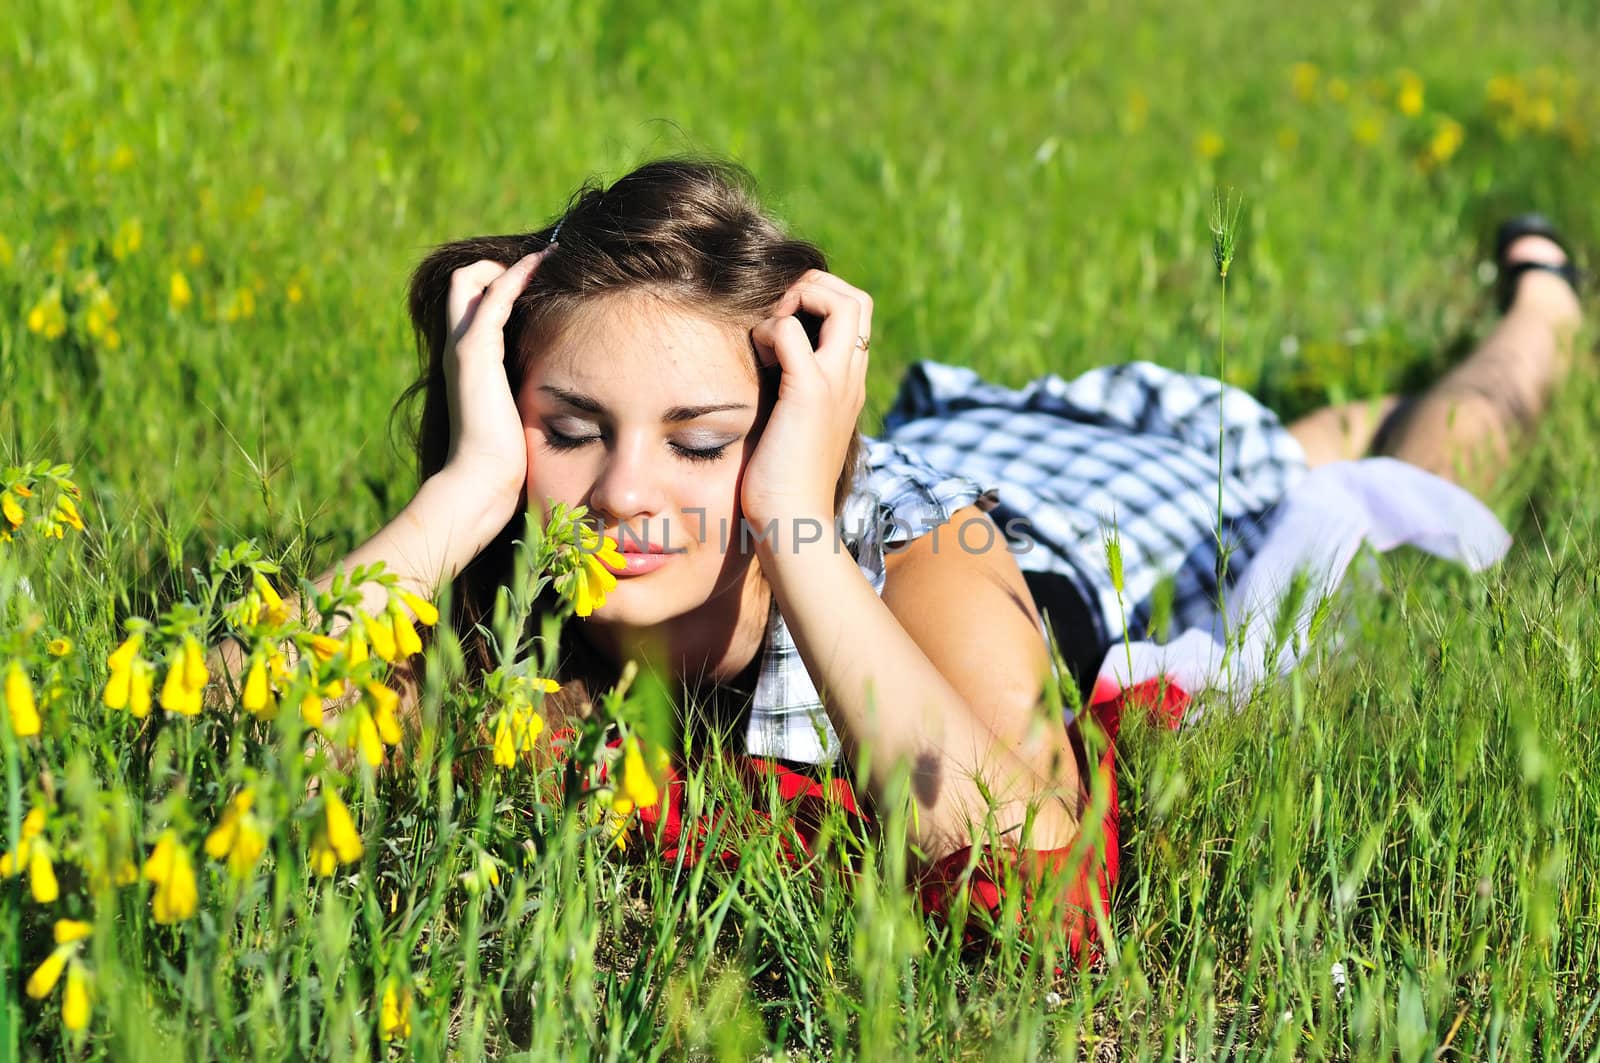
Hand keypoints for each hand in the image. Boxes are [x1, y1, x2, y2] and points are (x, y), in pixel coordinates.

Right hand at [438, 249, 552, 522]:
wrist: (482, 477)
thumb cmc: (505, 453)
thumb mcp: (516, 405)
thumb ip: (524, 384)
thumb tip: (553, 377)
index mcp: (468, 359)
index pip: (473, 302)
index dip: (500, 282)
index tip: (539, 275)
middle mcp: (458, 346)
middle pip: (463, 282)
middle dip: (497, 264)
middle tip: (540, 260)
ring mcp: (462, 346)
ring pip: (471, 279)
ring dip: (509, 263)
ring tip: (546, 255)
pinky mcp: (474, 350)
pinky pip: (493, 296)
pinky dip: (516, 276)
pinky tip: (542, 267)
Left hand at [741, 269, 871, 531]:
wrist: (794, 523)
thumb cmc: (783, 485)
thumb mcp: (791, 429)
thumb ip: (787, 397)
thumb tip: (762, 374)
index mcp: (849, 386)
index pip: (855, 317)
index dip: (821, 300)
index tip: (784, 320)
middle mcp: (851, 379)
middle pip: (858, 299)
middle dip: (816, 287)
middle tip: (779, 312)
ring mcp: (836, 384)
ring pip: (844, 302)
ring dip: (801, 298)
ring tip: (772, 329)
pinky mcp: (809, 393)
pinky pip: (793, 330)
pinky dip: (772, 328)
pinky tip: (759, 356)